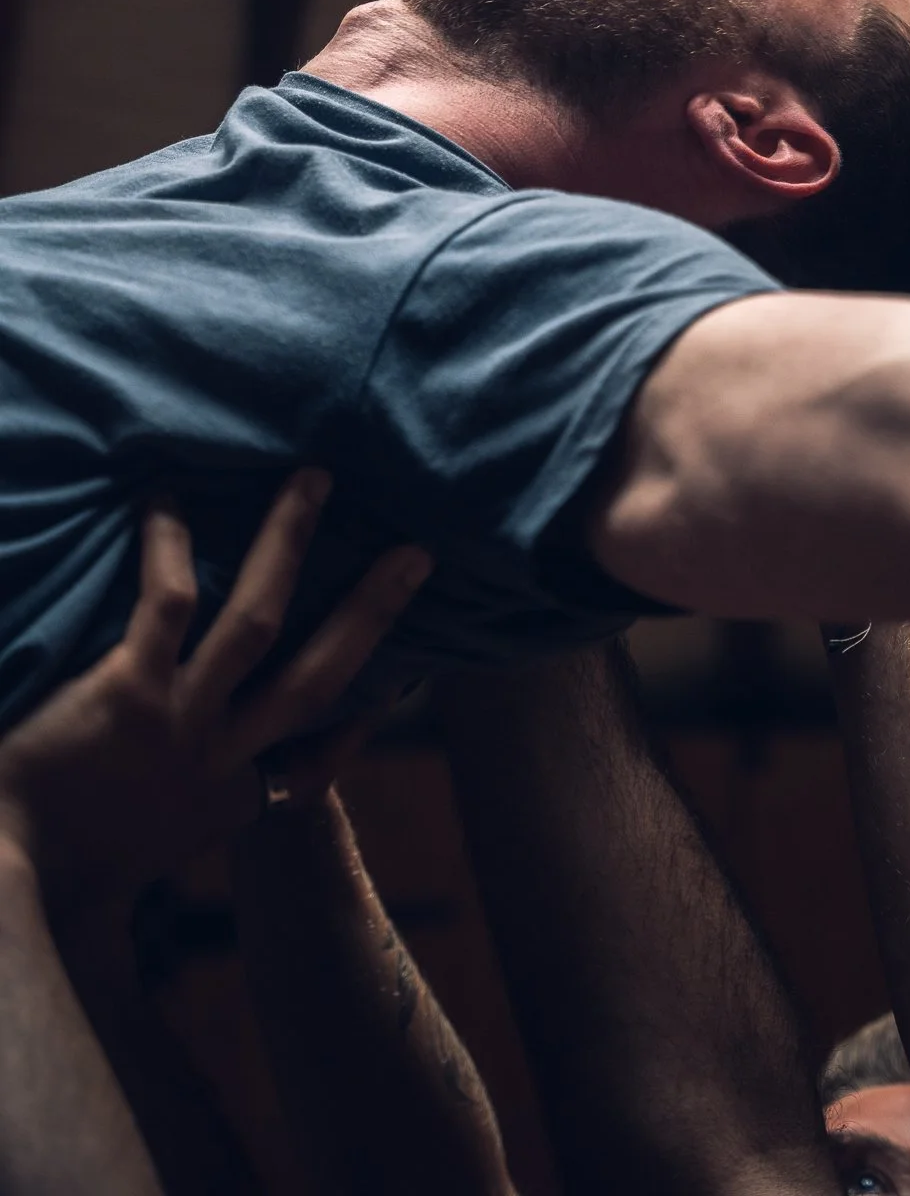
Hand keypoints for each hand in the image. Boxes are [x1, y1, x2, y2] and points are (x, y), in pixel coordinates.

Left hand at [0, 471, 432, 911]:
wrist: (9, 882)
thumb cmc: (55, 868)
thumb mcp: (136, 865)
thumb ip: (171, 825)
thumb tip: (194, 806)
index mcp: (226, 800)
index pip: (319, 751)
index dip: (366, 712)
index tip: (401, 675)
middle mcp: (219, 758)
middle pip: (320, 675)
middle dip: (374, 611)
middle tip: (415, 554)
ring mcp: (181, 723)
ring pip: (258, 621)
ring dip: (288, 544)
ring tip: (312, 480)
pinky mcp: (129, 694)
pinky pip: (169, 604)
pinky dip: (170, 548)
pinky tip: (166, 498)